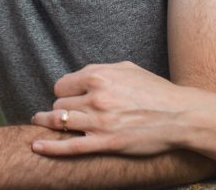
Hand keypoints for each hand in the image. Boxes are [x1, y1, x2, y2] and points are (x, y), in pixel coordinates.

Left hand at [30, 61, 193, 156]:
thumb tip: (80, 77)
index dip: (64, 92)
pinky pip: (70, 146)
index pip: (62, 85)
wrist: (179, 116)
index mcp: (99, 76)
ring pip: (60, 122)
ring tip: (41, 122)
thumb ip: (100, 70)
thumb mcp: (127, 69)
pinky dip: (50, 147)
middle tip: (68, 112)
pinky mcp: (105, 143)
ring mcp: (99, 122)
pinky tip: (36, 145)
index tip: (69, 97)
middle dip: (62, 108)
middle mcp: (95, 98)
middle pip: (60, 104)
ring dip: (49, 123)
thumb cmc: (155, 91)